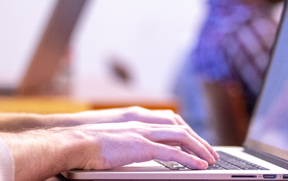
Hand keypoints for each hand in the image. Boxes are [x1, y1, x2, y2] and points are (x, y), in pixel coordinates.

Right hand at [72, 121, 216, 169]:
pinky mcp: (142, 147)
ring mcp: (143, 134)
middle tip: (210, 152)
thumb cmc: (87, 145)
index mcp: (134, 122)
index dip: (185, 132)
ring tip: (211, 159)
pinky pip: (173, 153)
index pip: (168, 123)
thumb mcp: (110, 141)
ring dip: (199, 148)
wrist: (76, 142)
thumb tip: (126, 151)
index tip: (195, 142)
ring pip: (181, 138)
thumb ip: (124, 143)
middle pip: (179, 128)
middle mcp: (142, 124)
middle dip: (198, 140)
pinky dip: (190, 159)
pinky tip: (200, 165)